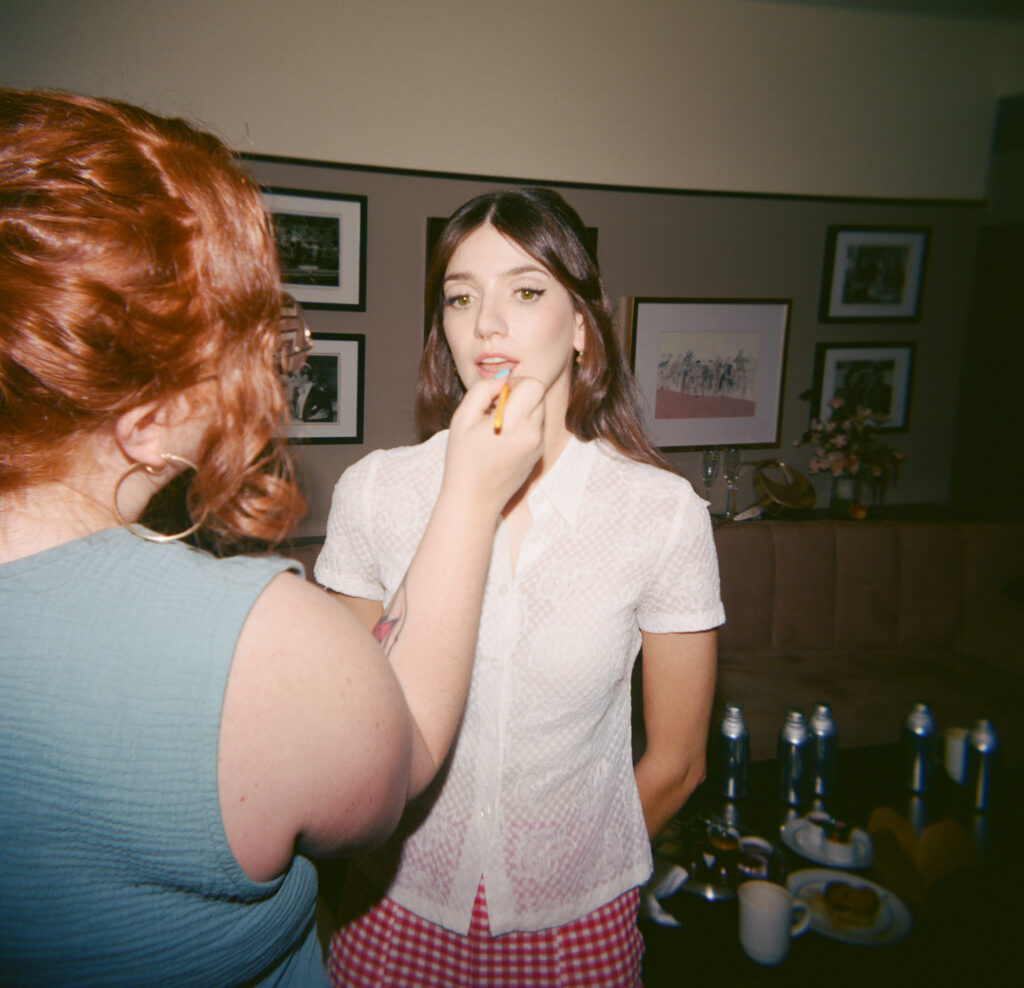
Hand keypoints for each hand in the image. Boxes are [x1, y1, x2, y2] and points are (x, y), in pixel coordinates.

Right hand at [442, 376, 544, 514]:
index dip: (515, 383)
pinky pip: (536, 427)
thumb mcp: (462, 418)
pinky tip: (503, 439)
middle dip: (519, 394)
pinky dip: (522, 425)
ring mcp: (538, 446)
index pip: (533, 385)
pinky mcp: (539, 454)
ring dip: (522, 409)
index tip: (498, 394)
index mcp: (516, 425)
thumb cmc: (463, 460)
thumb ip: (483, 391)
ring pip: (538, 410)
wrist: (474, 500)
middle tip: (495, 408)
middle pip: (538, 395)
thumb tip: (503, 379)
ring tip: (497, 425)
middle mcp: (534, 435)